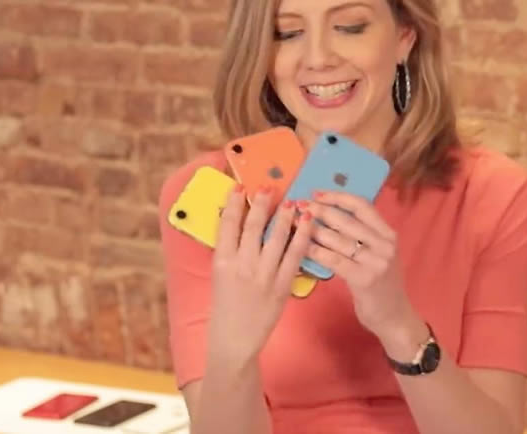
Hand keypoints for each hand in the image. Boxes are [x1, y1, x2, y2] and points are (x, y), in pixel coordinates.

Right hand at [207, 185, 313, 365]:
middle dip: (261, 203)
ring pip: (276, 237)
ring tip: (291, 201)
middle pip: (253, 226)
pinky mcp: (281, 286)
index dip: (233, 203)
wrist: (234, 340)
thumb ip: (230, 252)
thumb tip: (242, 226)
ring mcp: (263, 275)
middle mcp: (242, 265)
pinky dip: (302, 237)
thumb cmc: (224, 308)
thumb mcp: (219, 276)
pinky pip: (294, 256)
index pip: (227, 224)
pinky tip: (307, 224)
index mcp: (222, 261)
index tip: (240, 187)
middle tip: (269, 186)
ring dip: (285, 216)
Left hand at [300, 191, 421, 345]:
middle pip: (347, 220)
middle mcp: (385, 244)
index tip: (316, 193)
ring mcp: (377, 261)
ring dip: (313, 230)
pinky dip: (316, 252)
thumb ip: (362, 236)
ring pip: (338, 239)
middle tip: (300, 205)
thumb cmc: (381, 285)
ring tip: (295, 224)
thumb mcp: (378, 255)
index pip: (362, 206)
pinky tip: (301, 248)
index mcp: (388, 234)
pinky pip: (334, 260)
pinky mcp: (365, 279)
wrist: (394, 317)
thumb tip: (327, 214)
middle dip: (320, 210)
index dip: (338, 197)